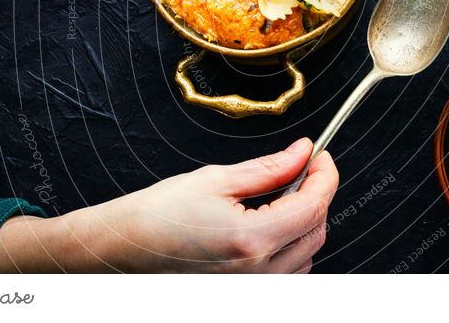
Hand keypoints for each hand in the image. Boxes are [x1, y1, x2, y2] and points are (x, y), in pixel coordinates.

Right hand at [0, 137, 338, 272]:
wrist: (124, 249)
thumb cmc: (158, 214)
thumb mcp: (216, 179)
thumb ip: (269, 168)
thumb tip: (301, 153)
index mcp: (251, 240)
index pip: (313, 205)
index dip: (325, 175)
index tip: (321, 156)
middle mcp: (258, 273)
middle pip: (316, 230)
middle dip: (318, 194)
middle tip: (303, 168)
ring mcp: (254, 289)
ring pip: (307, 253)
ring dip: (306, 220)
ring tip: (283, 194)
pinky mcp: (247, 294)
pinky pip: (290, 271)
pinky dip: (292, 244)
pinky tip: (272, 223)